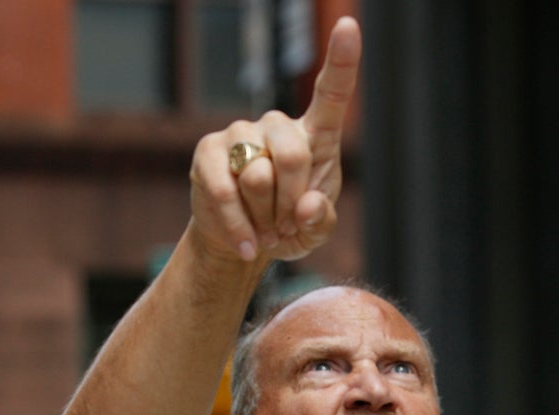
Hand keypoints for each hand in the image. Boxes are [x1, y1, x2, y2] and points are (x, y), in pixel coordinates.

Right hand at [189, 16, 361, 263]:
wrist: (244, 242)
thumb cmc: (288, 227)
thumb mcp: (314, 232)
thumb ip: (321, 221)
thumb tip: (306, 206)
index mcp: (314, 136)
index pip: (331, 93)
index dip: (341, 61)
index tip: (349, 26)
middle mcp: (277, 125)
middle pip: (292, 156)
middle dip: (290, 202)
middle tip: (286, 225)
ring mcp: (240, 133)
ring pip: (256, 177)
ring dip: (264, 217)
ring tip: (265, 228)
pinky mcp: (209, 151)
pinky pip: (225, 191)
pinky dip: (240, 226)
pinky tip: (248, 243)